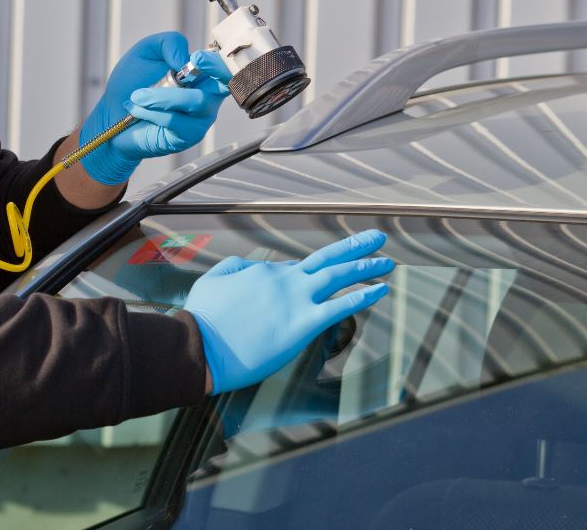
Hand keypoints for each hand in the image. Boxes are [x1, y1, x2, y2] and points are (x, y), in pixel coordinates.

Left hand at [79, 31, 231, 184]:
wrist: (113, 114)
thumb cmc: (131, 83)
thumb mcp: (147, 52)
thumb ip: (169, 43)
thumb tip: (186, 59)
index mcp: (201, 73)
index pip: (224, 66)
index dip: (218, 62)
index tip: (197, 58)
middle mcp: (207, 95)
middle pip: (223, 85)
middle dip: (213, 73)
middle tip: (190, 66)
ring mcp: (200, 118)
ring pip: (194, 101)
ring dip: (162, 96)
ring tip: (137, 95)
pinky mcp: (188, 136)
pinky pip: (175, 121)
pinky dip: (152, 112)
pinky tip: (137, 110)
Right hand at [184, 230, 395, 394]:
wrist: (200, 346)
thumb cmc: (202, 319)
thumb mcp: (212, 281)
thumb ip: (235, 268)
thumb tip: (254, 266)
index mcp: (263, 272)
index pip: (293, 269)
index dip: (307, 274)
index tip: (317, 278)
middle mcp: (285, 281)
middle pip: (327, 258)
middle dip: (354, 247)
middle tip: (376, 238)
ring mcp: (297, 301)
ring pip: (339, 276)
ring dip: (365, 267)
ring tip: (386, 262)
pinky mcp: (304, 325)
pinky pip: (341, 306)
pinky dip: (364, 295)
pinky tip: (381, 290)